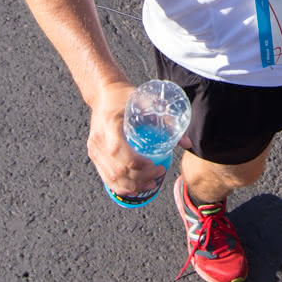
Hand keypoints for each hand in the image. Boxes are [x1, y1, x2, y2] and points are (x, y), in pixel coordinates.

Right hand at [87, 80, 167, 199]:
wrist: (103, 93)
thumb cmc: (125, 96)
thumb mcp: (146, 102)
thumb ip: (166, 120)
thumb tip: (187, 142)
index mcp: (110, 125)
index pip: (120, 151)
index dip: (137, 163)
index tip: (154, 164)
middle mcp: (99, 139)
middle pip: (118, 168)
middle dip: (140, 177)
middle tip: (159, 173)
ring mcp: (95, 148)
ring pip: (111, 176)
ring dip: (132, 185)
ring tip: (151, 183)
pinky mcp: (94, 154)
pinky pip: (105, 176)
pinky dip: (120, 186)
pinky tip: (134, 188)